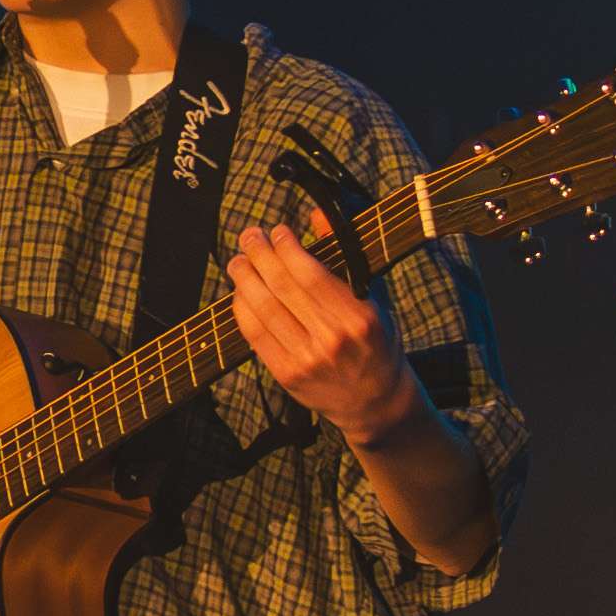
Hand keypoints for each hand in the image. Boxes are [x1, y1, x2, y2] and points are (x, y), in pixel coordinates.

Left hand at [227, 220, 424, 447]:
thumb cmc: (377, 342)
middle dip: (259, 254)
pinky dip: (243, 309)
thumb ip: (348, 255)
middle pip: (281, 287)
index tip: (279, 231)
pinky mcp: (287, 376)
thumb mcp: (375, 298)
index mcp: (358, 318)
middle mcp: (331, 339)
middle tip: (250, 236)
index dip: (287, 247)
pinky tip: (241, 291)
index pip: (310, 274)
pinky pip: (254, 335)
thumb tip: (318, 214)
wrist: (375, 401)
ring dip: (244, 279)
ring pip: (263, 309)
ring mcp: (306, 360)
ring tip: (238, 260)